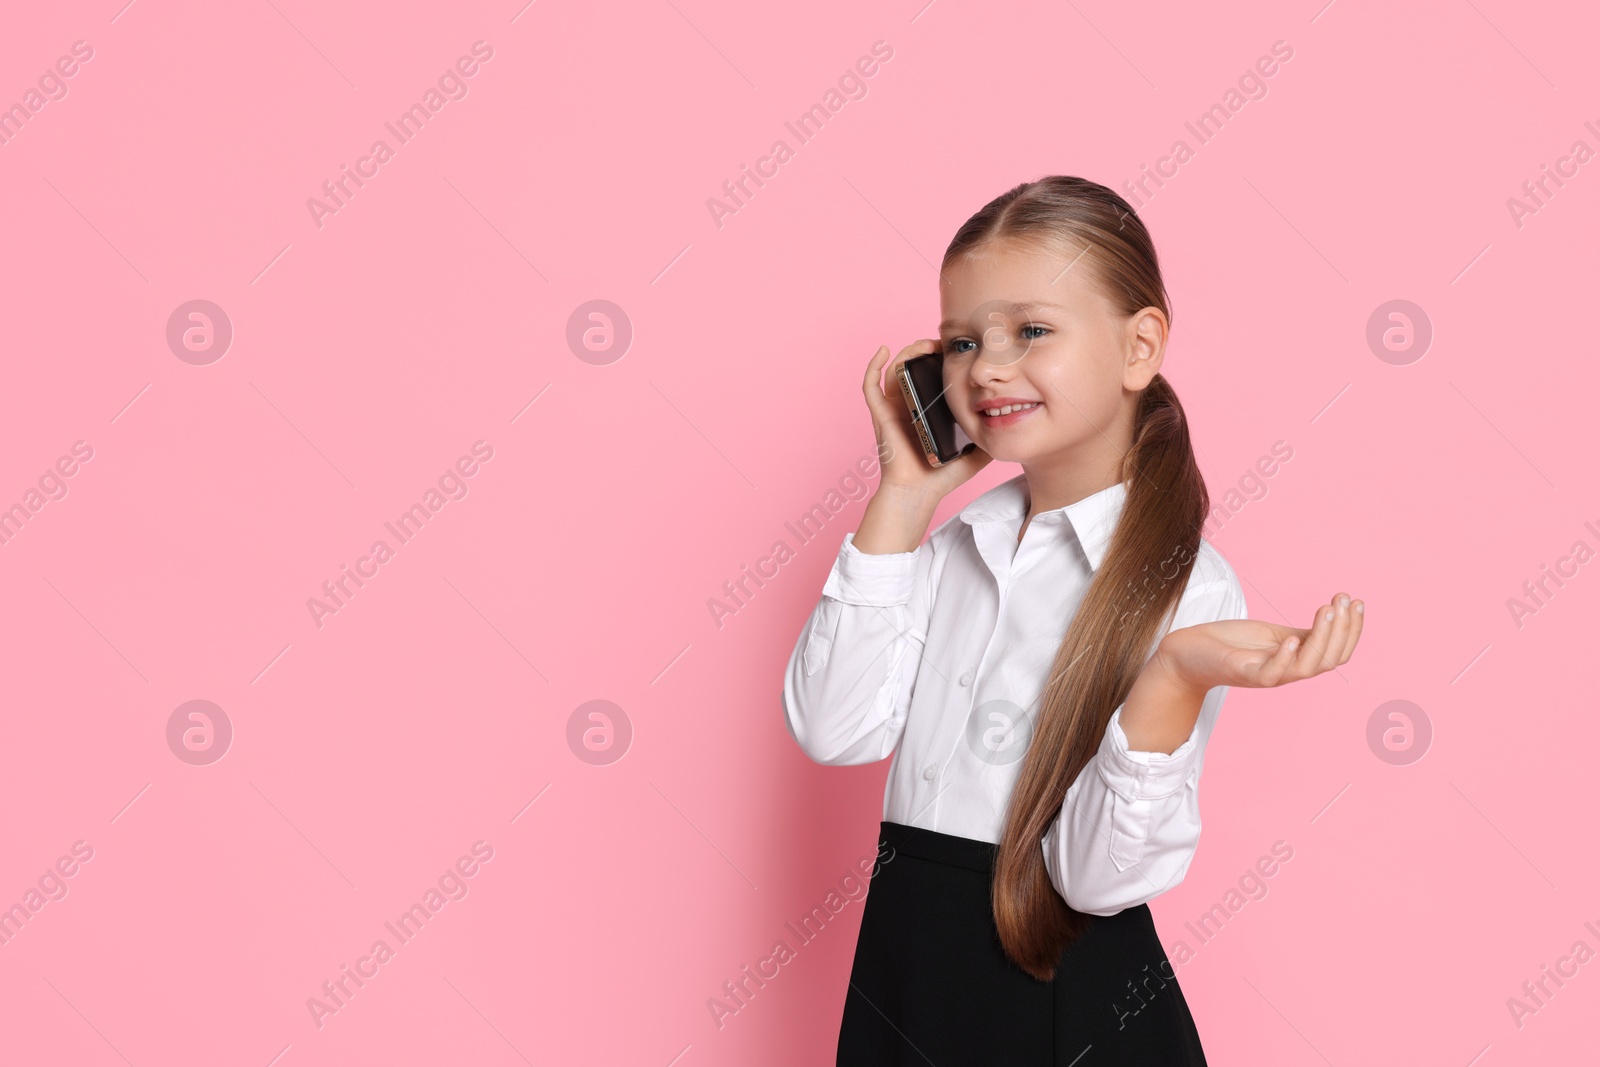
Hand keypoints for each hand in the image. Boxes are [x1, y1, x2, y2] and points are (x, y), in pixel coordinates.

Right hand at [863, 340, 990, 501]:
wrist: (919, 494)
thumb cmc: (941, 477)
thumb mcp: (975, 452)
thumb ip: (989, 437)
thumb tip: (1009, 424)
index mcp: (928, 411)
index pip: (932, 377)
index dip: (940, 359)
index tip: (954, 351)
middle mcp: (909, 406)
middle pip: (913, 367)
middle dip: (925, 350)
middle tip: (941, 344)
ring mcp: (893, 409)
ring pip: (895, 370)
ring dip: (907, 352)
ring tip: (924, 345)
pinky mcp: (881, 415)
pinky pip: (871, 385)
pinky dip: (874, 364)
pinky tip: (884, 349)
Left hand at [1154, 592, 1365, 693]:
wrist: (1187, 654)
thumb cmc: (1231, 644)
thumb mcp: (1273, 634)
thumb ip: (1302, 633)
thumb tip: (1333, 619)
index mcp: (1297, 661)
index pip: (1337, 652)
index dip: (1351, 629)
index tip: (1355, 600)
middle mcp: (1287, 672)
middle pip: (1329, 659)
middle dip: (1342, 629)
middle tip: (1342, 600)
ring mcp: (1266, 675)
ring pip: (1307, 667)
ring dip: (1321, 638)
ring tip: (1325, 609)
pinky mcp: (1243, 674)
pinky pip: (1271, 674)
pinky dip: (1284, 658)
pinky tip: (1292, 638)